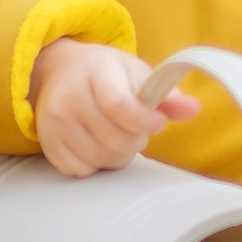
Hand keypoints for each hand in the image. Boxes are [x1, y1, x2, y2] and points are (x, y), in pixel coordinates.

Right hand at [29, 36, 198, 176]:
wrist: (60, 71)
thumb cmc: (104, 73)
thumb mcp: (137, 72)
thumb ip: (167, 94)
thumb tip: (193, 109)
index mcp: (96, 72)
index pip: (120, 106)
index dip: (145, 121)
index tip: (156, 122)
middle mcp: (69, 97)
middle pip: (116, 139)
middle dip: (136, 139)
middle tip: (133, 126)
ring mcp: (54, 123)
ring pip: (102, 159)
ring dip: (118, 153)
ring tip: (115, 133)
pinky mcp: (48, 144)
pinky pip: (82, 170)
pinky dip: (96, 163)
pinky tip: (96, 144)